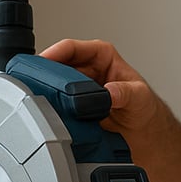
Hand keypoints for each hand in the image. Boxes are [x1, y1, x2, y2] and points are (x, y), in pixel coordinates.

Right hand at [39, 39, 160, 136]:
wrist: (144, 133)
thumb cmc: (144, 107)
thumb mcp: (139, 96)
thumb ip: (124, 92)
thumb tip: (110, 92)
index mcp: (101, 56)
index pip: (73, 48)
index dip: (55, 52)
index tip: (44, 61)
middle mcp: (87, 69)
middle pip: (58, 65)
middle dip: (46, 73)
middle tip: (36, 83)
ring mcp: (78, 89)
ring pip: (54, 84)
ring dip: (47, 91)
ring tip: (41, 98)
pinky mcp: (73, 106)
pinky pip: (56, 104)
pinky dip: (51, 107)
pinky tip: (48, 113)